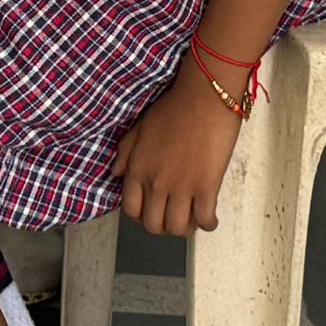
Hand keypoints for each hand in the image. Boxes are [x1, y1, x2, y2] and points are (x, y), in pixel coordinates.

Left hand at [112, 69, 245, 237]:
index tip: (151, 211)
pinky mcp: (206, 187)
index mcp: (137, 169)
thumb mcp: (139, 128)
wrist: (204, 97)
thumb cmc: (174, 108)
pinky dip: (208, 224)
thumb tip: (115, 173)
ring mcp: (181, 187)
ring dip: (185, 228)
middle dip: (163, 225)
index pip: (130, 209)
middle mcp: (156, 182)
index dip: (140, 216)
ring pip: (178, 228)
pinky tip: (210, 217)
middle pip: (153, 225)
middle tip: (173, 217)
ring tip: (192, 219)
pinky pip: (205, 219)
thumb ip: (124, 153)